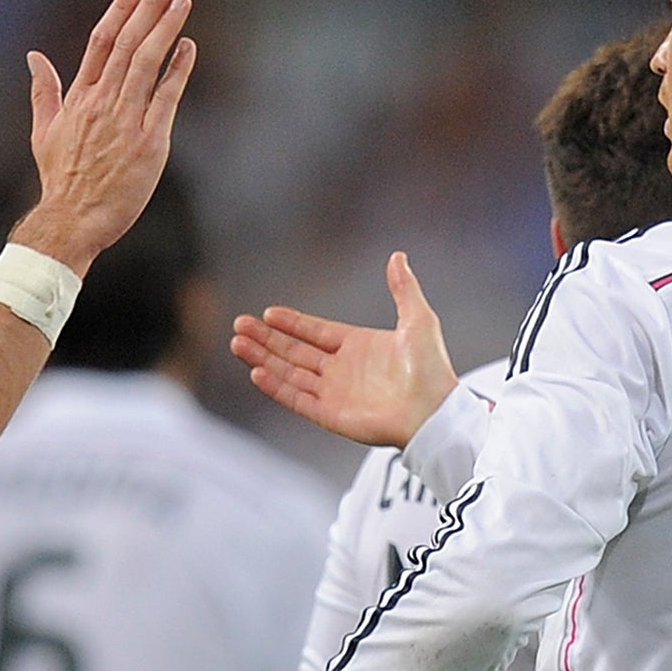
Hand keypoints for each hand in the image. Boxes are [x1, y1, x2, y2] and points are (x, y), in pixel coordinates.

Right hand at [12, 0, 195, 272]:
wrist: (72, 220)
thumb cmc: (60, 180)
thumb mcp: (44, 132)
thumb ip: (43, 91)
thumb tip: (34, 56)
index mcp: (79, 98)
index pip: (101, 42)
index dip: (121, 11)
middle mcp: (102, 103)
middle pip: (128, 43)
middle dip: (150, 8)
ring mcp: (126, 120)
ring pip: (147, 62)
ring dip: (166, 28)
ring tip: (182, 0)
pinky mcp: (149, 142)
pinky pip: (166, 97)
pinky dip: (178, 69)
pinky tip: (188, 47)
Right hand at [231, 251, 457, 447]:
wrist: (434, 411)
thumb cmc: (431, 369)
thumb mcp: (418, 319)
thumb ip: (403, 288)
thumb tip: (398, 256)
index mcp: (358, 347)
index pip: (315, 332)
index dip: (292, 323)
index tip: (268, 312)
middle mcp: (342, 370)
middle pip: (294, 351)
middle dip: (266, 338)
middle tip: (240, 325)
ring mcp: (334, 393)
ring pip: (289, 372)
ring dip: (263, 358)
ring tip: (238, 343)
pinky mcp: (330, 415)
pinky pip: (296, 398)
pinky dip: (276, 386)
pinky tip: (256, 371)